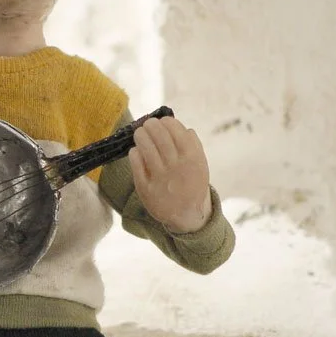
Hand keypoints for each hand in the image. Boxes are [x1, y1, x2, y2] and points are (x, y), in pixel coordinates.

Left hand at [130, 114, 212, 233]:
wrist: (187, 215)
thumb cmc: (192, 183)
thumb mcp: (200, 164)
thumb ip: (194, 145)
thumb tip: (181, 126)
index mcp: (192, 158)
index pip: (176, 130)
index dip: (167, 122)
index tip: (163, 121)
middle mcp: (176, 167)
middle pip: (159, 136)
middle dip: (151, 126)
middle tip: (147, 124)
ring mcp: (160, 178)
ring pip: (146, 148)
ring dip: (140, 136)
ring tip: (139, 133)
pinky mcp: (146, 188)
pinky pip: (137, 165)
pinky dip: (135, 154)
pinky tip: (136, 151)